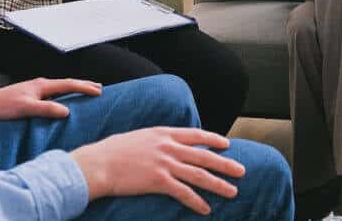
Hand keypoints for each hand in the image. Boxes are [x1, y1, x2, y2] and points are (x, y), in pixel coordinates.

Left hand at [0, 78, 101, 119]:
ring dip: (75, 88)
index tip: (99, 91)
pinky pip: (54, 93)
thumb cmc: (2, 107)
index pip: (69, 84)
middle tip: (99, 88)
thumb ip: (47, 109)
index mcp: (43, 85)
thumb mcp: (26, 109)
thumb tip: (67, 111)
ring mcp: (36, 89)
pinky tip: (64, 100)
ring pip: (61, 87)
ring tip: (86, 91)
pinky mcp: (31, 95)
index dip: (85, 88)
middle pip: (68, 82)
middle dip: (84, 85)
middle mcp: (41, 84)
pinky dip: (65, 94)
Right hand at [72, 127, 245, 214]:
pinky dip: (196, 201)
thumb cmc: (115, 150)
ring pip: (199, 175)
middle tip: (241, 171)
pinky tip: (206, 209)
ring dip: (218, 184)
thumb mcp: (141, 136)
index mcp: (165, 133)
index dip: (214, 140)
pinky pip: (183, 193)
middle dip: (225, 164)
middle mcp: (169, 146)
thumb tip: (168, 144)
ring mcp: (165, 163)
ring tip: (232, 192)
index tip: (227, 145)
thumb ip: (158, 140)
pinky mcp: (158, 181)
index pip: (197, 134)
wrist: (100, 163)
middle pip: (204, 156)